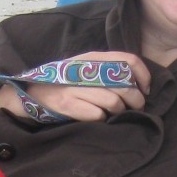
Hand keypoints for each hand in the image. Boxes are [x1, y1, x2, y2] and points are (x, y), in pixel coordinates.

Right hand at [0, 51, 150, 121]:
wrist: (30, 92)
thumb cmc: (64, 83)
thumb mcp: (85, 69)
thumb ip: (107, 71)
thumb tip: (138, 84)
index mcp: (92, 57)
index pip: (129, 61)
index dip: (144, 77)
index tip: (145, 90)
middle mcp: (85, 69)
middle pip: (125, 85)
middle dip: (136, 101)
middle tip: (135, 108)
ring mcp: (75, 87)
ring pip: (114, 102)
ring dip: (119, 112)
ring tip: (115, 114)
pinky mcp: (68, 104)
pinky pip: (98, 115)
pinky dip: (102, 119)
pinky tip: (97, 118)